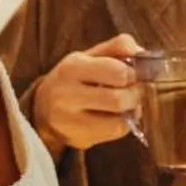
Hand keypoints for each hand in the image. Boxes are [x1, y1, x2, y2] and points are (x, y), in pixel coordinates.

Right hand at [29, 33, 141, 154]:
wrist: (43, 109)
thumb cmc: (74, 79)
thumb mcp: (89, 56)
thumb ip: (117, 48)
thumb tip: (142, 53)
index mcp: (72, 67)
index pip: (117, 70)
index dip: (135, 72)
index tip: (135, 72)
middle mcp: (67, 94)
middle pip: (118, 98)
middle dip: (135, 93)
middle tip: (135, 89)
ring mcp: (71, 120)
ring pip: (119, 118)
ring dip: (132, 109)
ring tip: (128, 102)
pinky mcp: (80, 137)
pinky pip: (116, 131)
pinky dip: (125, 122)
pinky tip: (119, 115)